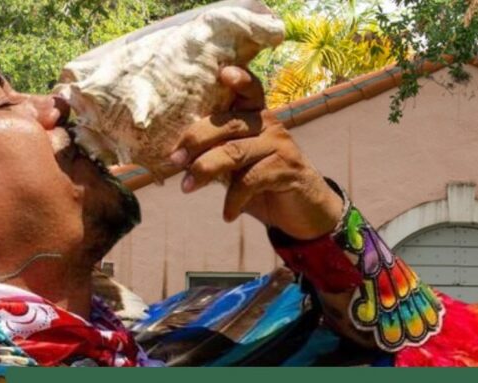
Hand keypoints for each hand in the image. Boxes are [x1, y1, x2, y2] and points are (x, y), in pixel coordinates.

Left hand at [170, 66, 343, 239]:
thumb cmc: (262, 182)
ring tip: (187, 187)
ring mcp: (280, 145)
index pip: (248, 90)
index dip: (238, 79)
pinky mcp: (287, 169)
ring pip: (235, 151)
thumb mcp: (238, 163)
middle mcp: (268, 124)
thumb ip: (216, 152)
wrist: (303, 211)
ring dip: (205, 169)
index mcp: (255, 115)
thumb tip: (176, 156)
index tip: (223, 73)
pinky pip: (250, 180)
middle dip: (196, 139)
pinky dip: (233, 199)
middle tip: (174, 160)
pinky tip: (227, 214)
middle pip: (228, 123)